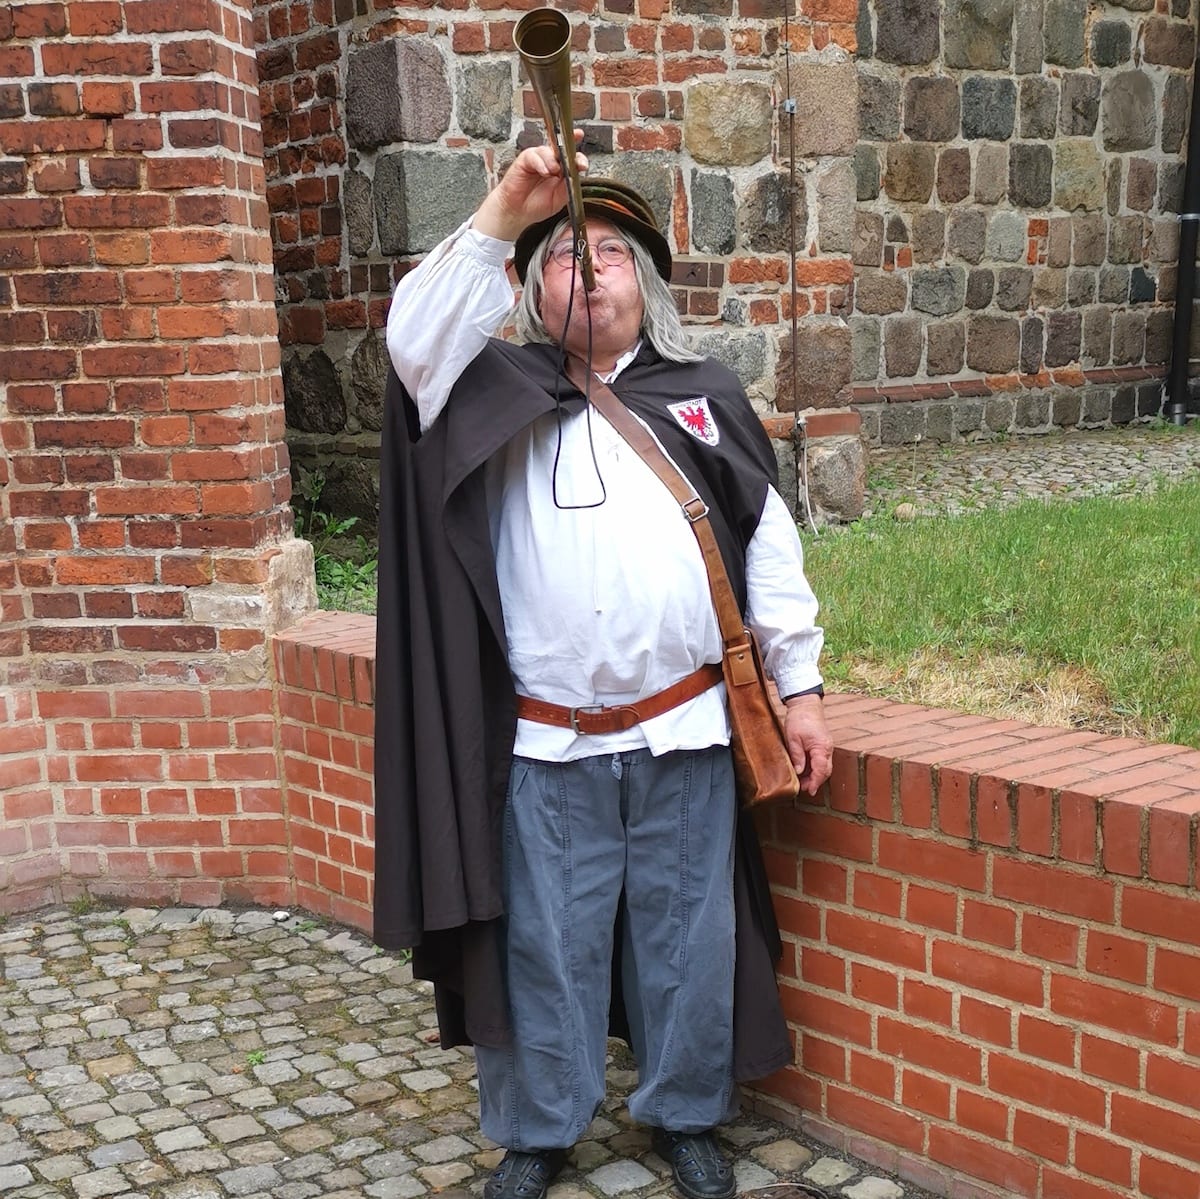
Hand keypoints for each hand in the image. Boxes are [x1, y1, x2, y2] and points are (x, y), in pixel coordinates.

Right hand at [474, 134, 588, 242]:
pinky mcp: (525, 159)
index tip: (583, 164)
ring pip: (547, 151)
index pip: (572, 159)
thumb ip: (568, 187)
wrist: (517, 212)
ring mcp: (538, 159)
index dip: (579, 158)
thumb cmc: (536, 205)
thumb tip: (576, 175)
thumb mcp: (559, 199)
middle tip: (572, 162)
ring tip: (554, 172)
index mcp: (561, 171)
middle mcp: (550, 162)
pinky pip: (534, 155)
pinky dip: (541, 163)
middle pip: (561, 148)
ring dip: (553, 161)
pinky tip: (544, 172)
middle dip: (568, 151)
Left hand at [783, 694, 832, 796]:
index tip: (809, 791)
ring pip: (824, 766)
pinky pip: (821, 760)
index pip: (821, 770)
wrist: (806, 704)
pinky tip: (805, 770)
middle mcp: (827, 748)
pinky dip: (815, 767)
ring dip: (815, 775)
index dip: (815, 782)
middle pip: (825, 770)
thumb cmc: (799, 719)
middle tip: (804, 788)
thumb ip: (797, 755)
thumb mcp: (793, 738)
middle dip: (815, 781)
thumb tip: (799, 772)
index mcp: (821, 747)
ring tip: (803, 782)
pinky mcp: (823, 744)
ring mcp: (826, 746)